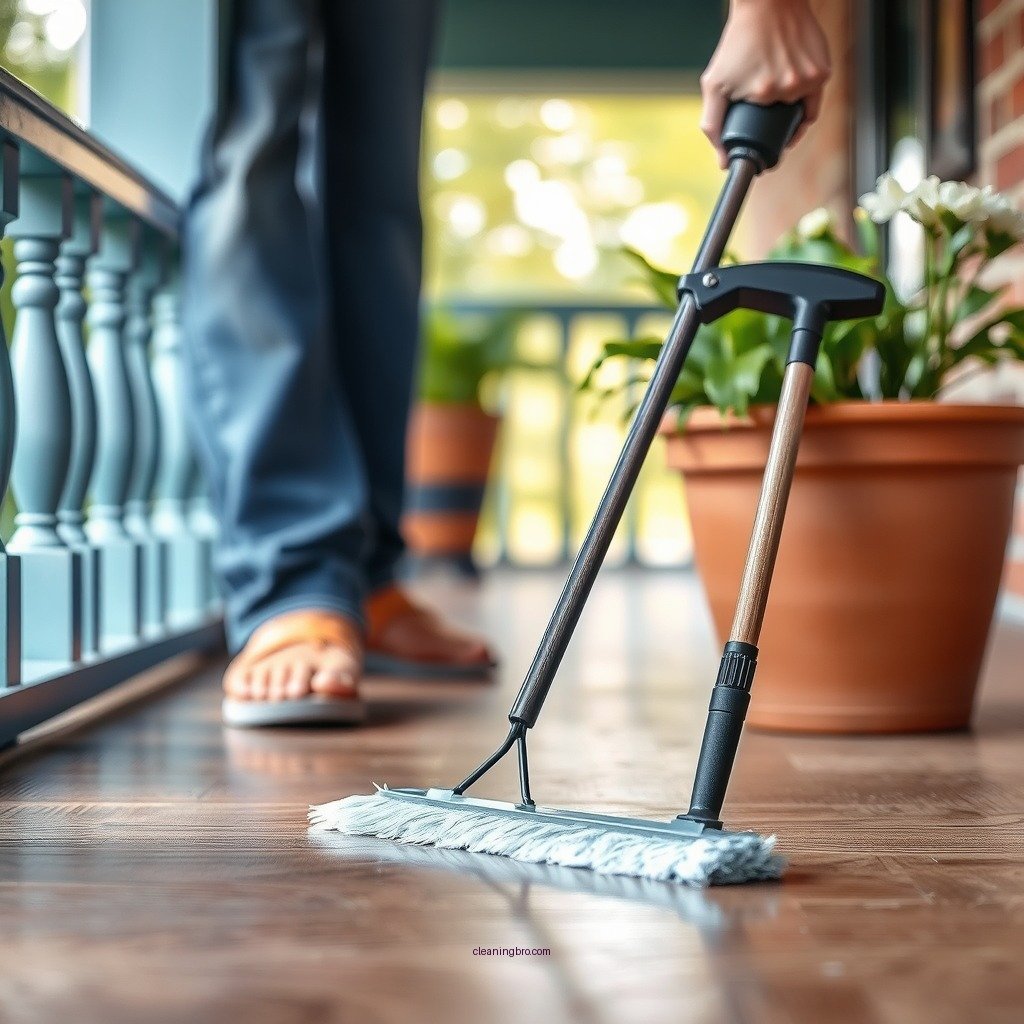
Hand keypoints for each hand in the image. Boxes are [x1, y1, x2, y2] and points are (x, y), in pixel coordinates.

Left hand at [700, 0, 830, 167]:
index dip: (764, 140)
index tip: (763, 141)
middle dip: (772, 118)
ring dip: (789, 107)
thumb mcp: (714, 85)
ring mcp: (810, 78)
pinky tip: (793, 89)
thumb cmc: (738, 43)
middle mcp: (791, 86)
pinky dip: (805, 99)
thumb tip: (723, 164)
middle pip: (782, 123)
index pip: (766, 136)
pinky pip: (815, 100)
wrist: (767, 6)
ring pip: (800, 112)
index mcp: (765, 92)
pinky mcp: (823, 70)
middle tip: (763, 99)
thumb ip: (712, 125)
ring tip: (776, 85)